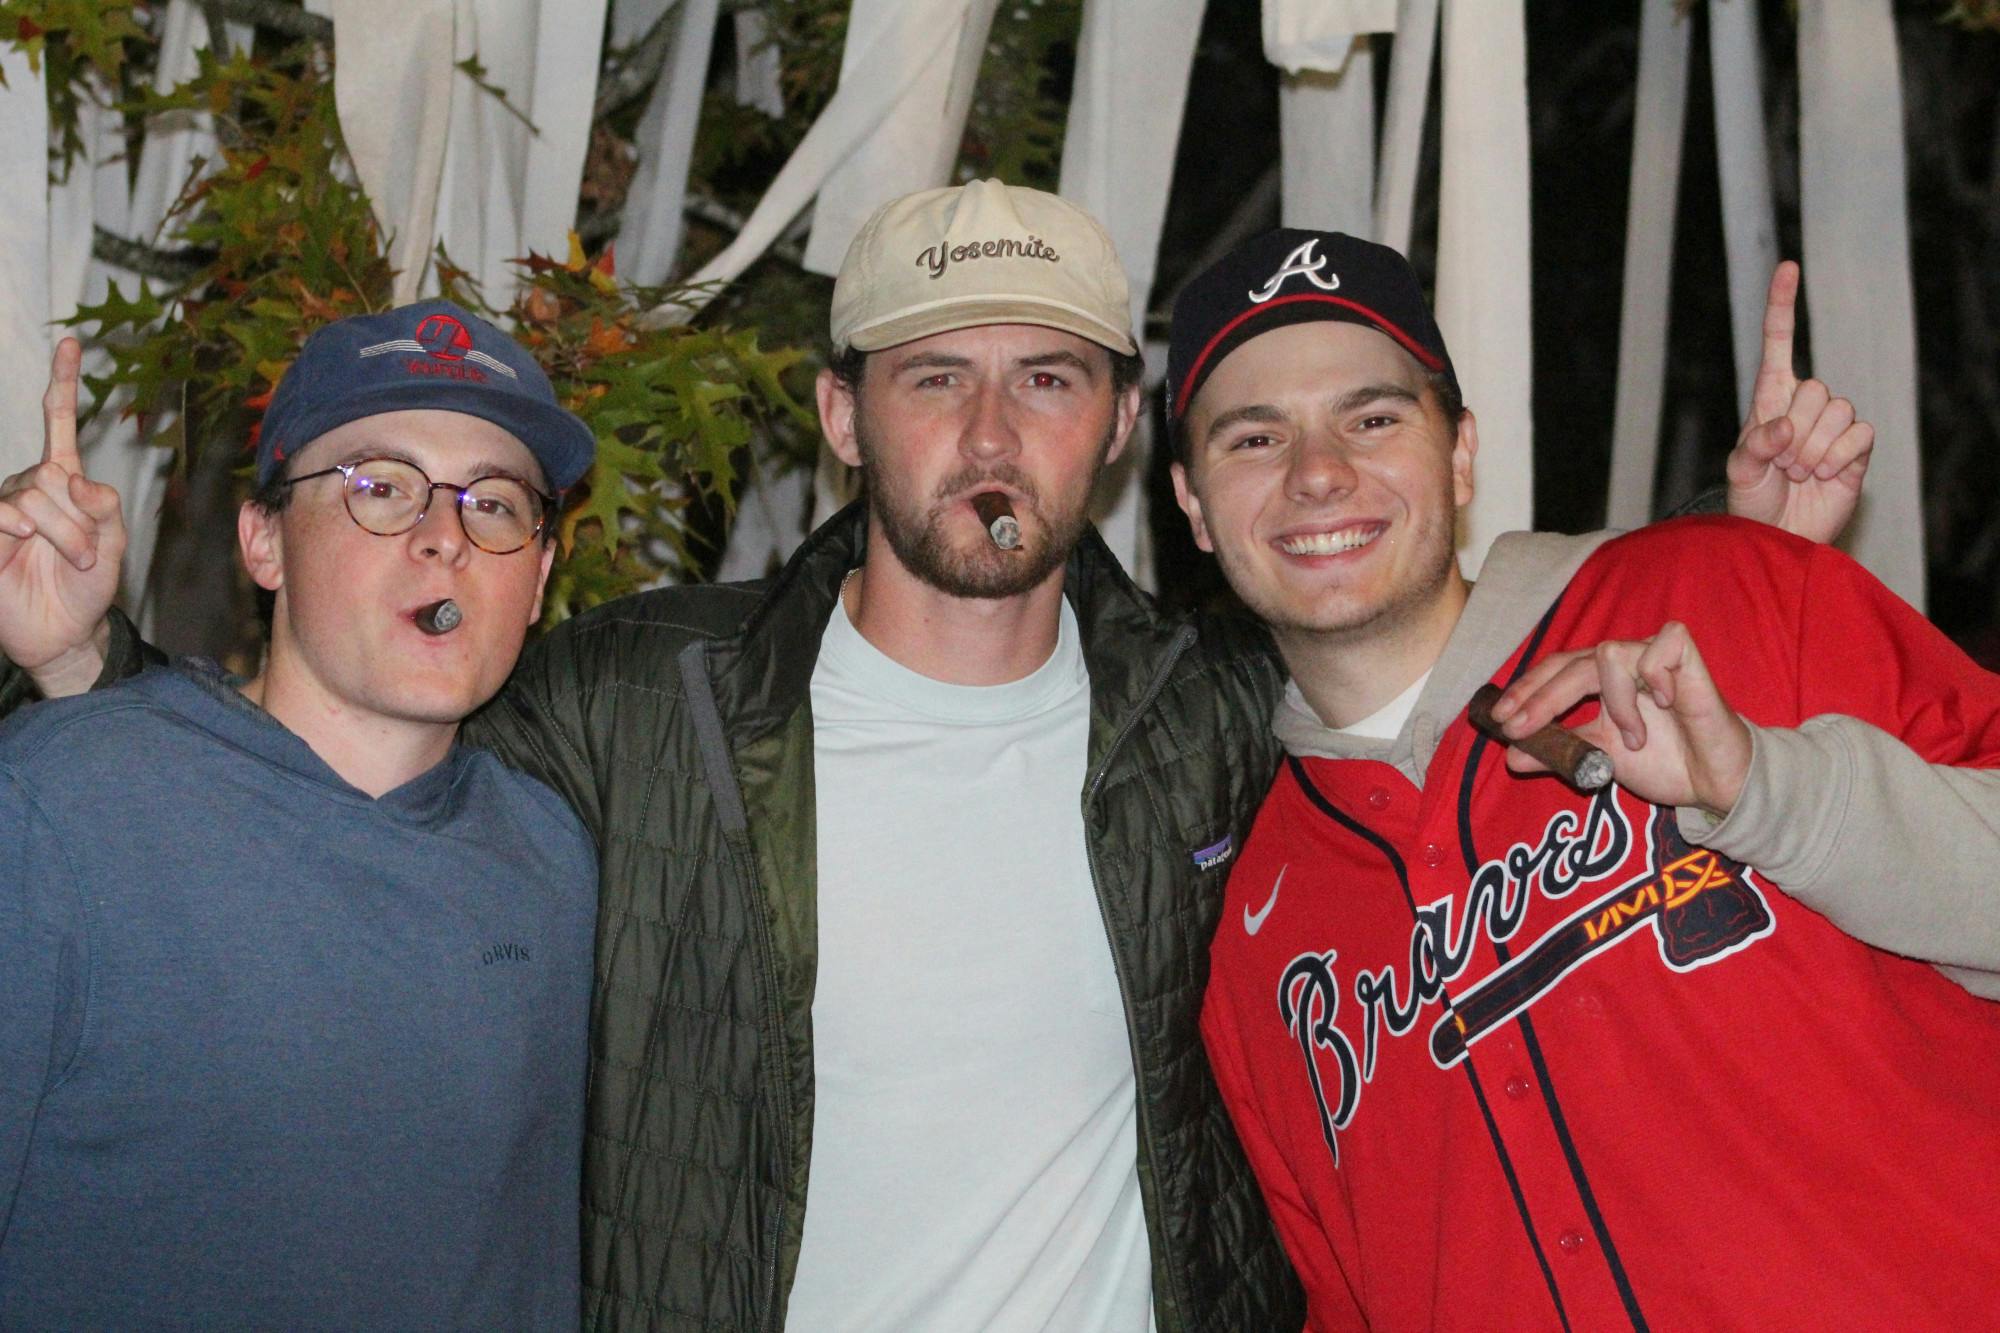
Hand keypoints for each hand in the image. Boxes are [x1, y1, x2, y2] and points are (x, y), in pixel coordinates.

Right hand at [0, 338, 124, 694]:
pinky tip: (24, 544)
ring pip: (33, 498)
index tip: (70, 342)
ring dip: (63, 536)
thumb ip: (105, 507)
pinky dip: (23, 531)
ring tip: (72, 562)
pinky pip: (1, 514)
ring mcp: (2, 508)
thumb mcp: (114, 545)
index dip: (63, 382)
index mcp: (62, 480)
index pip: (57, 421)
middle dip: (80, 521)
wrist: (65, 630)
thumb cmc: (87, 586)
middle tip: (88, 555)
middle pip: (53, 476)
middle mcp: (29, 486)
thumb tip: (75, 478)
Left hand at [1486, 622, 1751, 817]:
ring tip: (1633, 738)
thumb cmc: (1662, 762)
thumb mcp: (1599, 759)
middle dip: (1540, 697)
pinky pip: (1660, 647)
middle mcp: (1624, 662)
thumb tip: (1510, 757)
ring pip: (1609, 653)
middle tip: (1520, 729)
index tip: (1499, 721)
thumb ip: (1559, 752)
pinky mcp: (1689, 660)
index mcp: (1602, 679)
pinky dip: (1656, 678)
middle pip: (1571, 661)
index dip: (1526, 690)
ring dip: (1615, 703)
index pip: (1555, 669)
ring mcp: (1655, 658)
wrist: (1713, 782)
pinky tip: (1665, 706)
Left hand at [1723, 261, 1871, 544]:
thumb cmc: (1751, 501)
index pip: (1778, 343)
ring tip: (1798, 471)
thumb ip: (1754, 446)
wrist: (1777, 535)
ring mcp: (1832, 425)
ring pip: (1837, 411)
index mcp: (1770, 399)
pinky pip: (1858, 436)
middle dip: (1794, 432)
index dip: (1782, 306)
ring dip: (1813, 449)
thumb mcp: (1739, 472)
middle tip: (1781, 462)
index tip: (1788, 267)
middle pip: (1814, 388)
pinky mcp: (1857, 447)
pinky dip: (1837, 458)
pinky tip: (1822, 475)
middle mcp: (1804, 404)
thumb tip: (1786, 426)